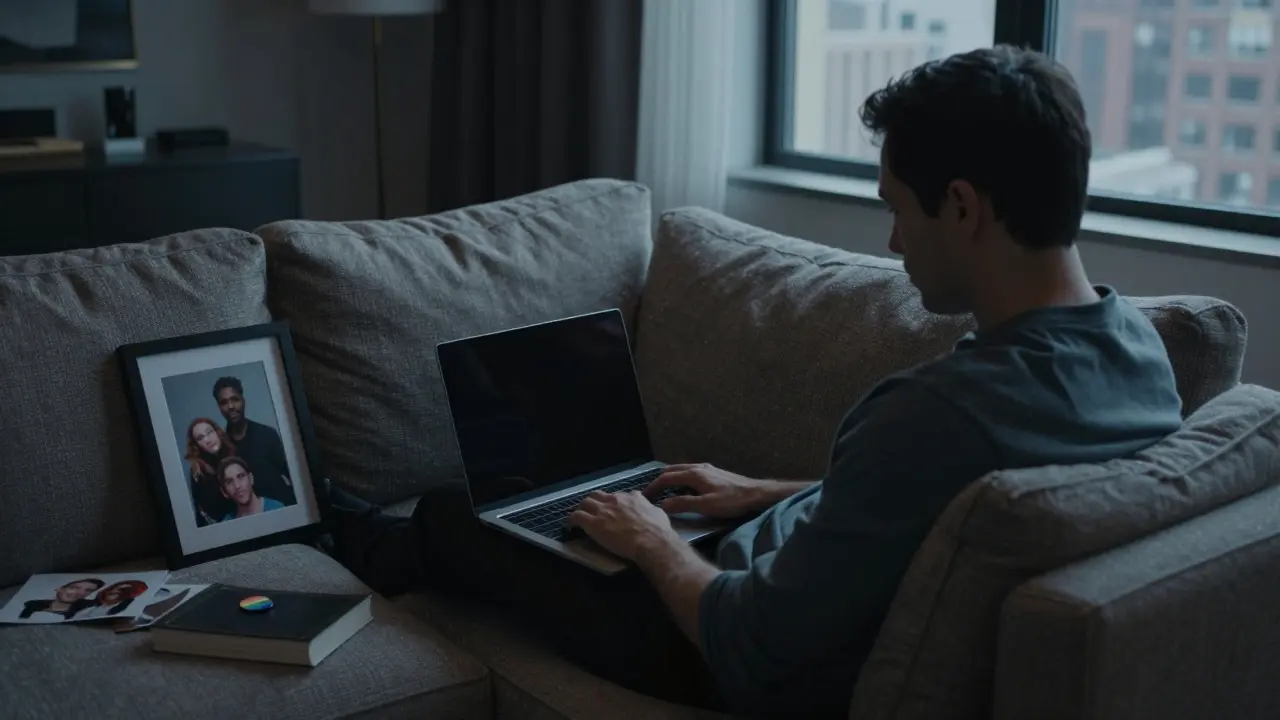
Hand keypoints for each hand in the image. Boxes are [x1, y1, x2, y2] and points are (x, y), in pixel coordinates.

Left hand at [567, 490, 680, 561]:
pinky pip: (577, 516)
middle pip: (598, 495)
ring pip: (585, 502)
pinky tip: (571, 525)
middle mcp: (615, 500)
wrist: (650, 540)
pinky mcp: (593, 523)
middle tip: (593, 511)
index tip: (614, 509)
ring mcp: (603, 510)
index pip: (619, 495)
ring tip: (581, 516)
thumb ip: (651, 508)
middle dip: (594, 501)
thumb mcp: (658, 513)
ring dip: (583, 508)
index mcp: (631, 497)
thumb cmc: (658, 530)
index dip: (614, 502)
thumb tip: (651, 509)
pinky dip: (573, 519)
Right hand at [643, 463, 772, 518]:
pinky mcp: (714, 472)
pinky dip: (681, 479)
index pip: (666, 478)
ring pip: (682, 470)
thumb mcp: (706, 506)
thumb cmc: (732, 501)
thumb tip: (662, 504)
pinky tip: (685, 489)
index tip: (644, 497)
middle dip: (659, 481)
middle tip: (651, 494)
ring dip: (670, 479)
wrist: (756, 494)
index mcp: (694, 474)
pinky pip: (690, 472)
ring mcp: (707, 468)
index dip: (652, 487)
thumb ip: (683, 504)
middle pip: (672, 470)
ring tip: (664, 492)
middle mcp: (698, 467)